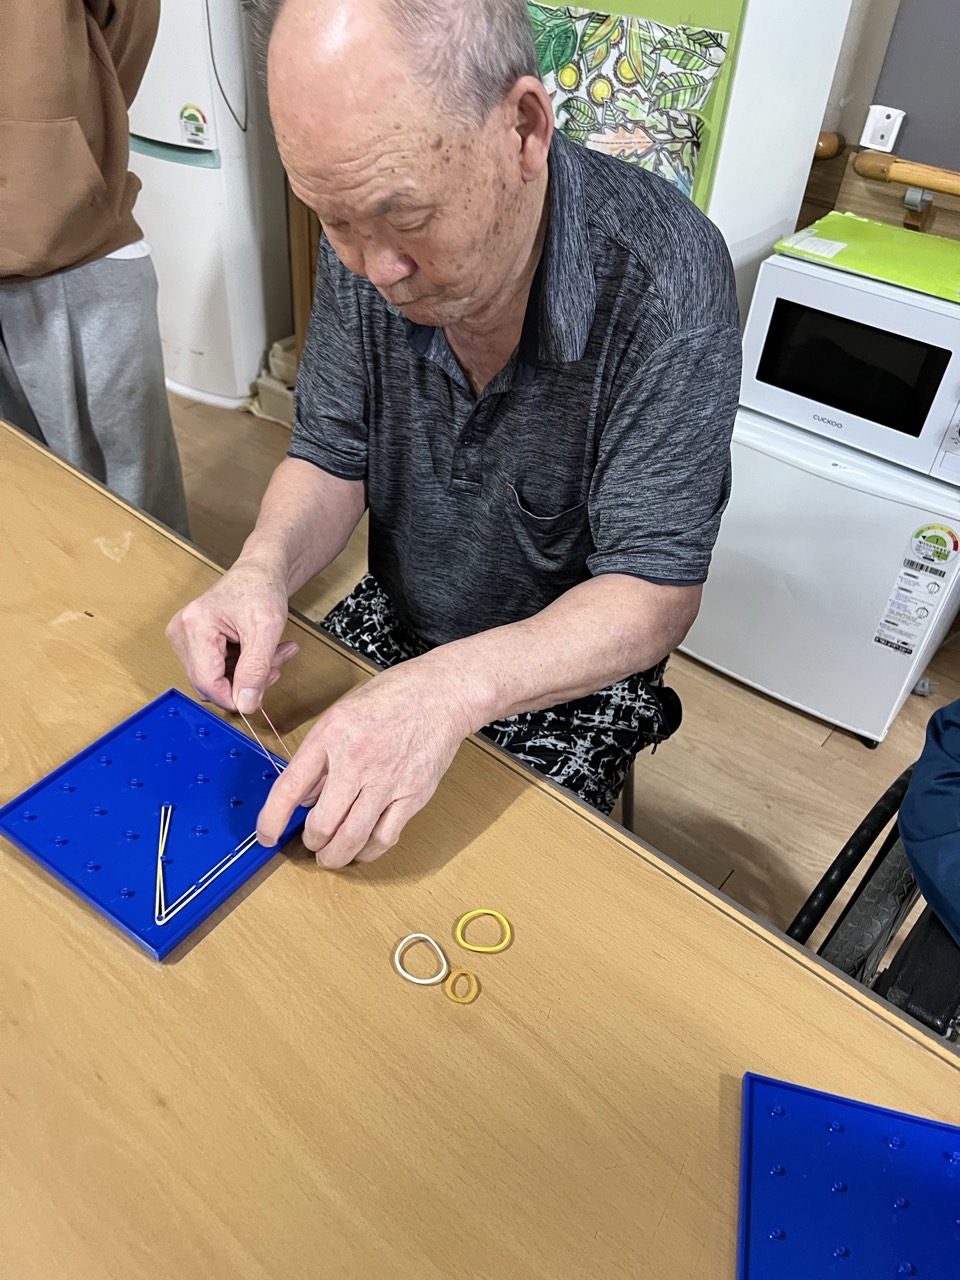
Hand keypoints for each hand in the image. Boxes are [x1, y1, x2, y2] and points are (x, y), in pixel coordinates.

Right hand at [166, 561, 298, 712]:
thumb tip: (246, 705)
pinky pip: (216, 670)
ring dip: (248, 675)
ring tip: (275, 655)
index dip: (234, 697)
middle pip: (209, 683)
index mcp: (195, 626)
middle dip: (245, 682)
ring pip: (215, 679)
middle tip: (275, 667)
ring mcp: (185, 639)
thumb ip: (256, 669)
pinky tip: (263, 653)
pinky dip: (243, 667)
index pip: (207, 683)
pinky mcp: (194, 643)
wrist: (259, 571)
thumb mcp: (266, 630)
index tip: (259, 696)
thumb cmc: (261, 588)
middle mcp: (182, 634)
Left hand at [255, 657, 476, 866]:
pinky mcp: (412, 795)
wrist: (441, 694)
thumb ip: (320, 758)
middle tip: (310, 844)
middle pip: (323, 824)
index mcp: (332, 736)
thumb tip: (305, 797)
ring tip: (331, 856)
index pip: (290, 788)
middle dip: (311, 844)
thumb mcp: (340, 715)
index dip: (271, 819)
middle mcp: (357, 760)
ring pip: (353, 838)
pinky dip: (368, 851)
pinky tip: (362, 849)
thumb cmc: (393, 698)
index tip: (266, 835)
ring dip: (336, 856)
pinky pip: (385, 838)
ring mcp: (387, 781)